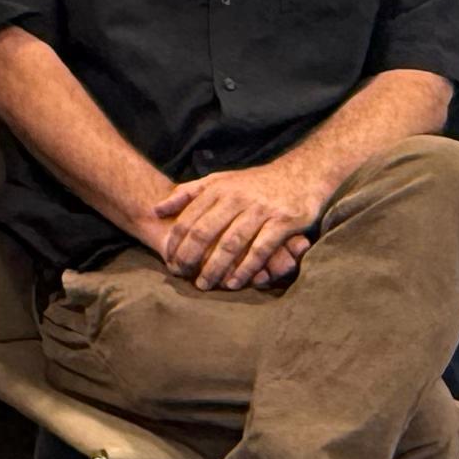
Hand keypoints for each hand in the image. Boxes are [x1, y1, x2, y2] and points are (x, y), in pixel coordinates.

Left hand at [148, 157, 329, 288]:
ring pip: (231, 243)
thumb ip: (189, 193)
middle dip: (190, 257)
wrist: (302, 174)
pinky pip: (260, 249)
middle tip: (181, 275)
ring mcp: (260, 209)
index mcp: (219, 188)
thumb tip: (156, 209)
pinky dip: (246, 268)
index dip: (176, 242)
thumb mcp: (220, 181)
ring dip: (215, 267)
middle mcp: (237, 197)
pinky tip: (234, 282)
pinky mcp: (283, 221)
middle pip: (205, 232)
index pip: (189, 218)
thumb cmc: (255, 184)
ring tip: (204, 284)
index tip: (169, 261)